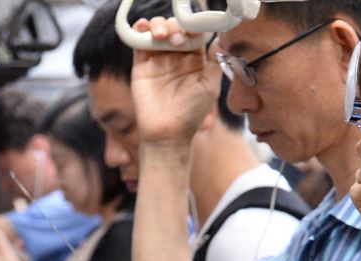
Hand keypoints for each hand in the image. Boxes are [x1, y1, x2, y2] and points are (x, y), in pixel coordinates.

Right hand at [131, 17, 221, 143]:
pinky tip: (144, 27)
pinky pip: (138, 43)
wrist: (167, 134)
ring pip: (157, 32)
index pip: (193, 34)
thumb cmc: (191, 115)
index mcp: (194, 61)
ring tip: (162, 35)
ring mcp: (157, 62)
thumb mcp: (210, 87)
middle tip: (178, 39)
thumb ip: (215, 62)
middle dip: (176, 27)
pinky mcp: (141, 67)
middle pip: (174, 28)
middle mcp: (175, 59)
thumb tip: (221, 40)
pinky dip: (139, 30)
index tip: (194, 29)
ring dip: (159, 25)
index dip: (194, 27)